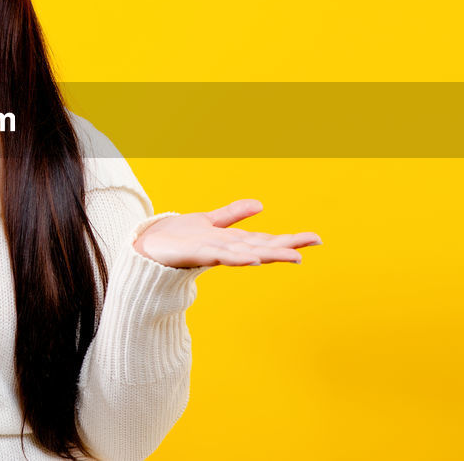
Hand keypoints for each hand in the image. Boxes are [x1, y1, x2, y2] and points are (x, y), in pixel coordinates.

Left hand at [134, 199, 321, 268]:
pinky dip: (236, 258)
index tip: (316, 238)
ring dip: (269, 254)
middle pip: (261, 246)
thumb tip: (261, 205)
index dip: (290, 238)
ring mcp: (211, 253)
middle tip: (315, 242)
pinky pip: (218, 256)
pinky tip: (252, 259)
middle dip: (288, 246)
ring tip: (292, 256)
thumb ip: (233, 215)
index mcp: (232, 242)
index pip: (266, 239)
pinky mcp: (194, 254)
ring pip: (245, 253)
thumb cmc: (178, 238)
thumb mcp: (209, 221)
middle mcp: (226, 249)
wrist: (148, 248)